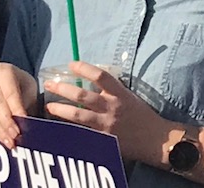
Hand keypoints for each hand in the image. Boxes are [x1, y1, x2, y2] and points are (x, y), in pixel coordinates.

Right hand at [0, 63, 38, 148]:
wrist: (4, 77)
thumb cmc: (19, 83)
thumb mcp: (28, 87)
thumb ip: (26, 102)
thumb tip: (27, 124)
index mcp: (3, 70)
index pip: (10, 93)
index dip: (16, 109)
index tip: (23, 124)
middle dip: (7, 122)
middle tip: (15, 136)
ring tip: (10, 141)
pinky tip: (1, 137)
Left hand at [43, 62, 168, 164]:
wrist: (155, 138)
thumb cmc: (142, 115)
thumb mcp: (129, 97)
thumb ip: (112, 90)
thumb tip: (90, 81)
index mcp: (119, 93)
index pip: (100, 76)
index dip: (84, 68)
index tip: (71, 64)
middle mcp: (111, 106)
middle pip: (83, 95)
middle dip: (63, 88)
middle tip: (50, 83)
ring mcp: (105, 124)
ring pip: (78, 115)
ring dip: (61, 109)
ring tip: (49, 106)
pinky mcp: (102, 139)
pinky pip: (81, 132)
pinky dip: (69, 129)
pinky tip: (58, 127)